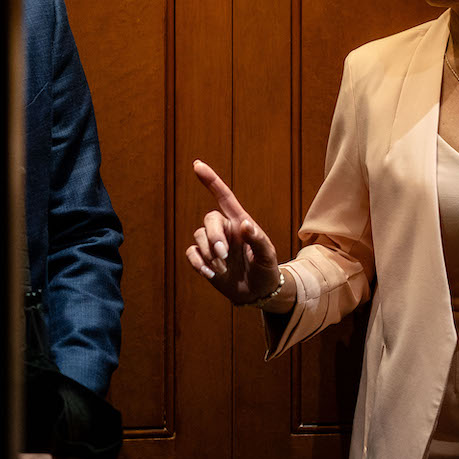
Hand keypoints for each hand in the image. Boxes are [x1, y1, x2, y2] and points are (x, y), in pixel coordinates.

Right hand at [185, 160, 282, 305]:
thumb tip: (245, 224)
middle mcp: (225, 230)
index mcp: (240, 222)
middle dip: (213, 236)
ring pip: (198, 235)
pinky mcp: (205, 260)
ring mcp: (213, 245)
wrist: (258, 293)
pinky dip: (198, 263)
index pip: (224, 197)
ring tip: (221, 268)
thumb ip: (257, 239)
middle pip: (209, 218)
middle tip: (224, 255)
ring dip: (207, 252)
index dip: (211, 180)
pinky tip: (210, 274)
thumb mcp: (267, 255)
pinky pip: (191, 253)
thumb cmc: (266, 269)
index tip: (197, 165)